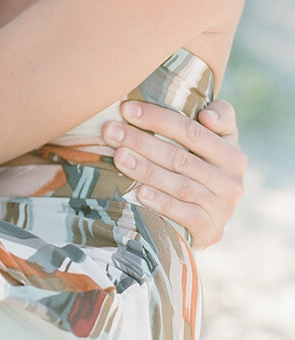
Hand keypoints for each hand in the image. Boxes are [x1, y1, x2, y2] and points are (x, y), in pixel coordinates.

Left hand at [103, 98, 244, 247]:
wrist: (207, 223)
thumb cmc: (202, 170)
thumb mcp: (215, 143)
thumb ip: (219, 118)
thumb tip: (207, 115)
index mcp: (231, 154)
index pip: (191, 131)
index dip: (158, 118)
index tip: (126, 109)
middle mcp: (230, 181)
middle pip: (180, 157)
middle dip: (141, 141)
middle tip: (109, 131)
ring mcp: (222, 207)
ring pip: (180, 185)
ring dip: (146, 170)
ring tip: (118, 157)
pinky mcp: (211, 230)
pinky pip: (184, 214)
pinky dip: (161, 203)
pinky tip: (138, 193)